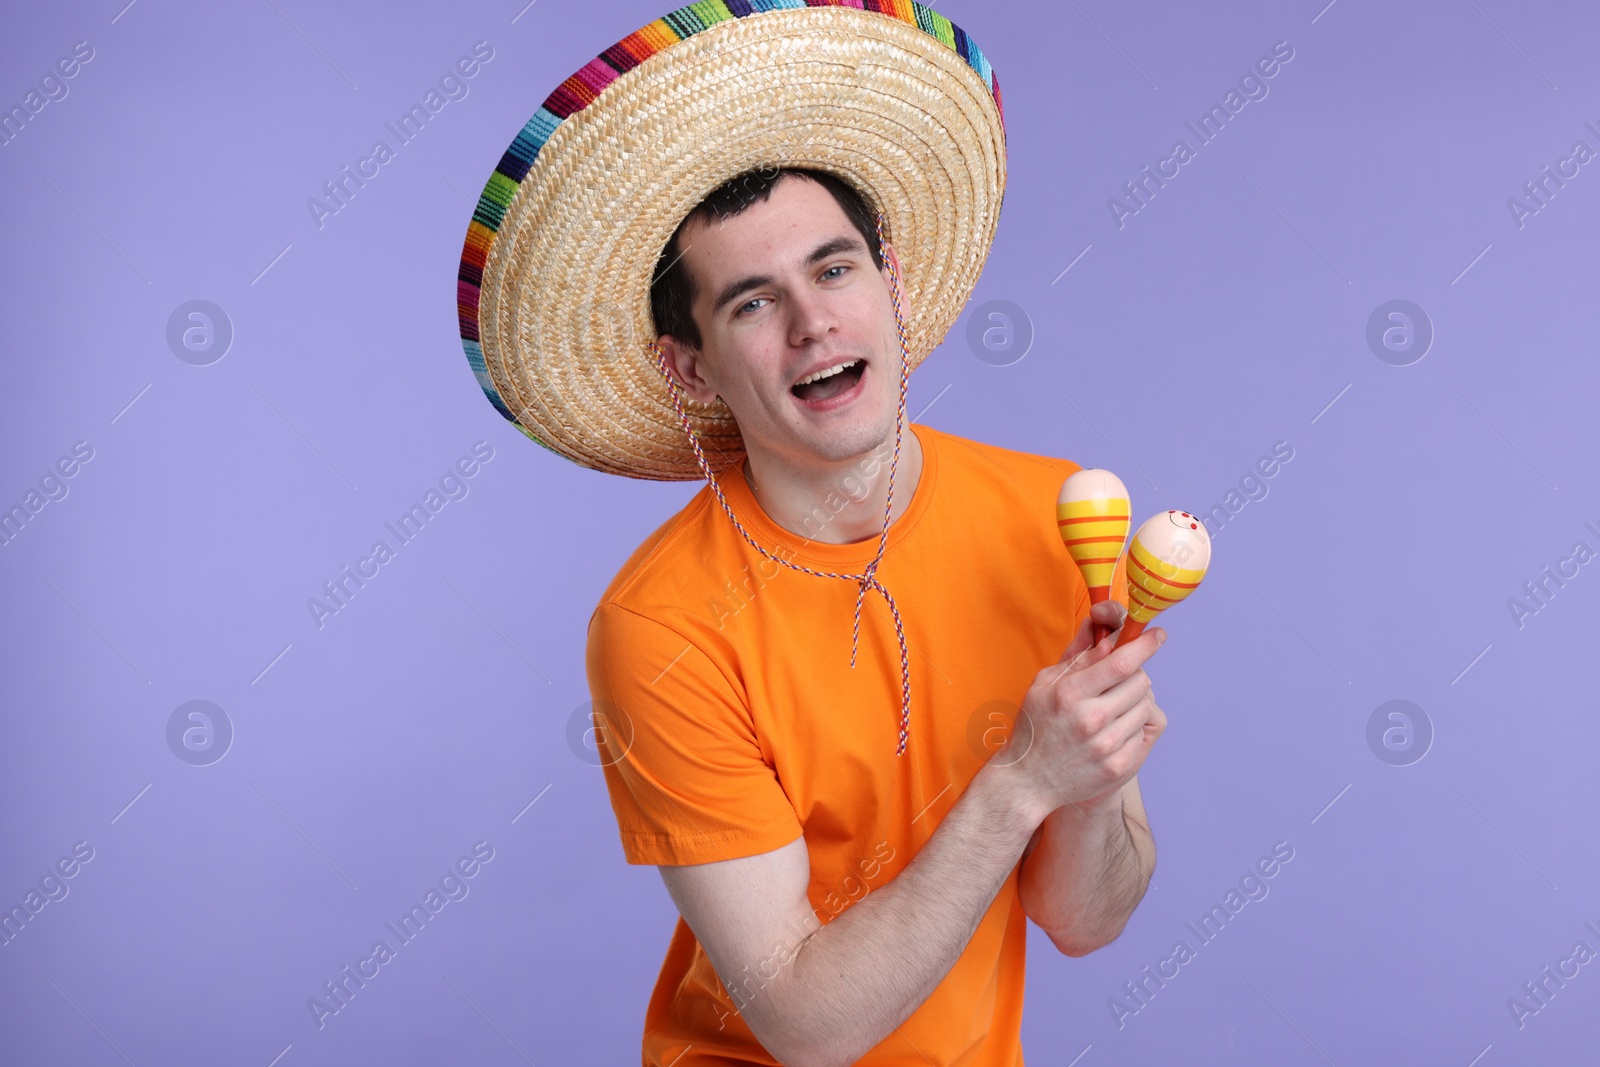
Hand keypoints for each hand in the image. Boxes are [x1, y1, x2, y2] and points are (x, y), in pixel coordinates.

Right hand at [991, 604, 1166, 821]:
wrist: (1029, 780)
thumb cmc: (1035, 726)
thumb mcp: (1045, 684)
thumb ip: (1079, 658)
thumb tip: (1109, 635)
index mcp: (1070, 694)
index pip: (1121, 663)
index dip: (1145, 644)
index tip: (1158, 634)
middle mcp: (1091, 720)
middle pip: (1141, 682)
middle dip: (1134, 675)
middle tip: (1117, 682)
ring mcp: (1108, 746)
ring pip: (1146, 706)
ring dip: (1134, 702)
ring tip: (1111, 709)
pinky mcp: (1119, 767)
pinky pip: (1143, 732)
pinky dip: (1132, 727)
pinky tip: (1111, 732)